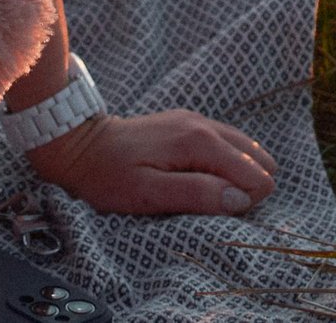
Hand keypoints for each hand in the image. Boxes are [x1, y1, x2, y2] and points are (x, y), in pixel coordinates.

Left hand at [25, 110, 279, 215]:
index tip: (216, 214)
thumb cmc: (108, 176)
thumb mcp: (148, 194)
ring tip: (211, 196)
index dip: (245, 202)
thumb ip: (196, 194)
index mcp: (199, 141)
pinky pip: (227, 143)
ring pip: (245, 149)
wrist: (77, 146)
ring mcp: (196, 121)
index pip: (255, 175)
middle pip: (258, 159)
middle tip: (213, 207)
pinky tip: (207, 179)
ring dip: (239, 175)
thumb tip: (241, 199)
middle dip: (247, 187)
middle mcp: (204, 125)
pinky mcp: (187, 124)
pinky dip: (228, 163)